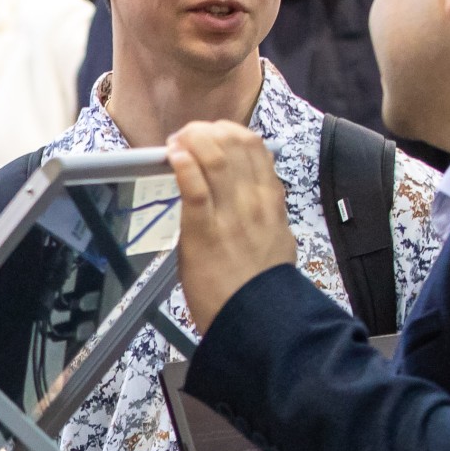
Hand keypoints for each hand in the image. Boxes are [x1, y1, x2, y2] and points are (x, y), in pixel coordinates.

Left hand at [164, 121, 296, 334]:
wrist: (259, 319)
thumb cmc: (262, 286)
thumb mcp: (277, 239)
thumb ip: (265, 215)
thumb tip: (256, 200)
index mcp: (271, 202)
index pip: (255, 147)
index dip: (229, 132)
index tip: (211, 134)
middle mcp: (254, 202)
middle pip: (234, 144)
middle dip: (205, 132)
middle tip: (185, 137)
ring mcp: (231, 215)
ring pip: (215, 158)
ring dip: (191, 142)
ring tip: (176, 144)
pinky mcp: (204, 233)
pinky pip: (194, 189)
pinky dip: (182, 166)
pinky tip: (172, 157)